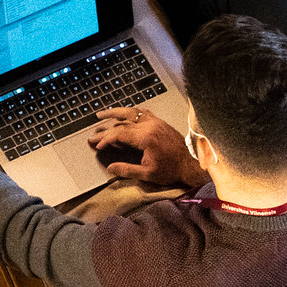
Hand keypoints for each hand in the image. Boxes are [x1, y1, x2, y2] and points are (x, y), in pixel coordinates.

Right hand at [86, 106, 206, 188]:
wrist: (192, 164)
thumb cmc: (172, 170)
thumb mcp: (148, 174)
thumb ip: (127, 170)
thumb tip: (110, 168)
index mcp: (146, 137)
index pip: (119, 134)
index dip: (105, 139)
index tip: (97, 144)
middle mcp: (150, 125)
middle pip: (122, 122)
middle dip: (106, 128)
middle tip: (94, 133)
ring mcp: (156, 121)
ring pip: (131, 112)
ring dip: (116, 112)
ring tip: (102, 114)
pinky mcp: (160, 122)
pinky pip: (142, 112)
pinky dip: (131, 112)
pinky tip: (125, 114)